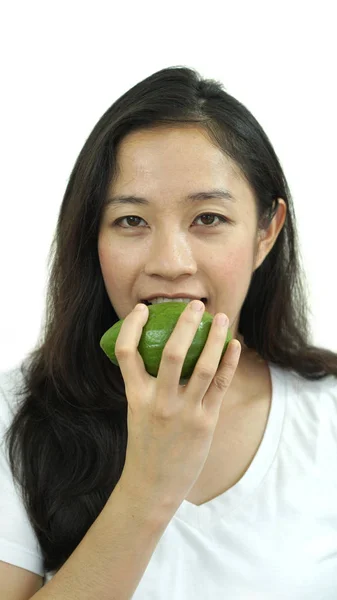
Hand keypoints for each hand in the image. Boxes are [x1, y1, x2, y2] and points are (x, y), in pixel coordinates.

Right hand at [115, 300, 240, 512]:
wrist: (153, 484)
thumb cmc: (145, 444)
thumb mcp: (135, 410)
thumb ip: (144, 383)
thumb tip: (157, 350)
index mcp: (135, 395)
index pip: (127, 352)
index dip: (133, 326)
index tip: (143, 309)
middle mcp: (159, 401)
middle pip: (173, 352)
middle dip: (185, 323)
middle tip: (195, 305)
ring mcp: (184, 412)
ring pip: (204, 366)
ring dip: (215, 338)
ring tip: (221, 318)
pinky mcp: (206, 421)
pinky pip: (221, 385)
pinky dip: (229, 362)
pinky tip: (234, 345)